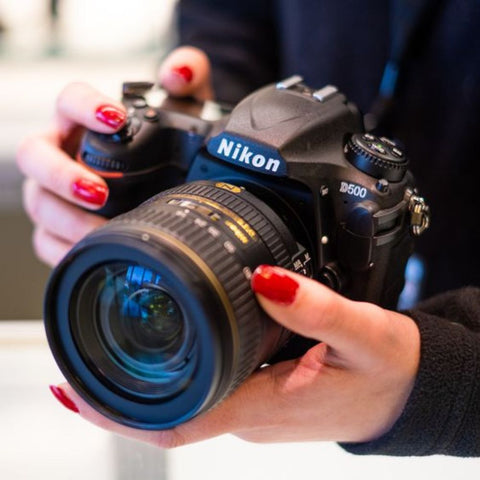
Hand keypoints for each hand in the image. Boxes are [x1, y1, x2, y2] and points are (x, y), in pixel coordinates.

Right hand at [17, 46, 212, 266]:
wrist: (167, 177)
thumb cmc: (165, 142)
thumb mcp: (182, 108)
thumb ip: (187, 77)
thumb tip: (177, 73)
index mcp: (84, 121)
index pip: (69, 101)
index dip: (85, 107)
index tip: (115, 119)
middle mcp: (63, 153)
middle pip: (35, 156)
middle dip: (61, 175)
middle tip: (100, 191)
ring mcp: (56, 191)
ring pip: (38, 202)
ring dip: (67, 219)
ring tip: (102, 230)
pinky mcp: (60, 226)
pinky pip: (47, 240)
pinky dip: (66, 249)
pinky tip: (93, 253)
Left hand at [50, 265, 419, 447]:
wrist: (404, 392)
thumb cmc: (385, 371)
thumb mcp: (359, 332)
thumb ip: (314, 307)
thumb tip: (267, 279)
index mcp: (265, 403)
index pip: (179, 419)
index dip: (119, 410)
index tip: (74, 386)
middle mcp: (249, 411)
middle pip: (168, 406)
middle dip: (115, 388)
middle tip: (74, 350)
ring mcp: (252, 404)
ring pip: (187, 394)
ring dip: (144, 376)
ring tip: (109, 339)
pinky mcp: (260, 392)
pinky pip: (210, 384)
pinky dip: (182, 367)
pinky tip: (173, 342)